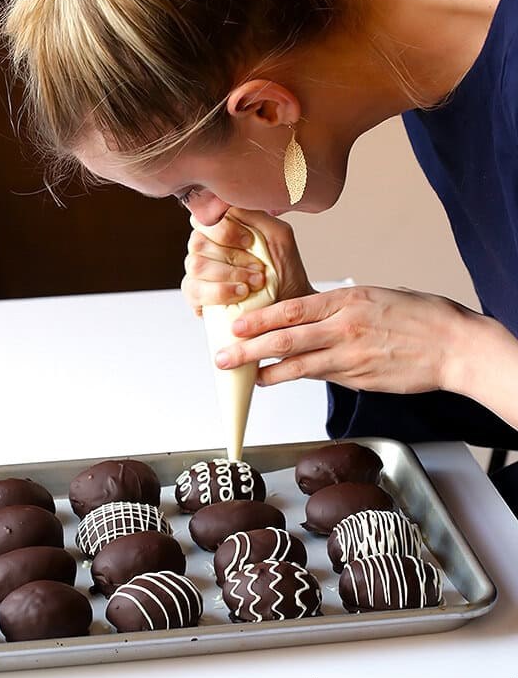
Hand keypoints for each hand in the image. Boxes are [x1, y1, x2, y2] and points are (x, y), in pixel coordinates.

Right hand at [181, 208, 313, 315]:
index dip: (225, 229)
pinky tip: (241, 294)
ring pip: (196, 265)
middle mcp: (204, 246)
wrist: (288, 306)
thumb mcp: (279, 235)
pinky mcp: (195, 295)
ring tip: (255, 283)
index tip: (250, 242)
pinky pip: (195, 289)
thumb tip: (228, 201)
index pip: (204, 217)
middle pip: (198, 242)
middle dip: (233, 257)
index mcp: (220, 227)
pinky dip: (221, 292)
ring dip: (230, 275)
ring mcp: (197, 271)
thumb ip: (255, 214)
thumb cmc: (284, 270)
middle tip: (259, 268)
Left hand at [214, 285, 479, 392]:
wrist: (455, 346)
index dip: (260, 319)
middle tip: (223, 356)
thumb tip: (314, 318)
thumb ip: (342, 308)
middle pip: (286, 339)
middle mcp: (344, 328)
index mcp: (347, 300)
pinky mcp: (360, 380)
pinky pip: (323, 378)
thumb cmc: (420, 316)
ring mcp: (352, 357)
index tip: (236, 324)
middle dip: (249, 348)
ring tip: (247, 377)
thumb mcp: (377, 296)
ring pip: (299, 366)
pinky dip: (299, 378)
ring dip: (269, 373)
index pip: (292, 308)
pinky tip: (281, 380)